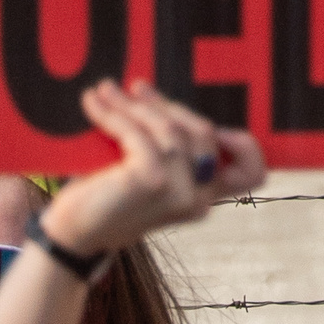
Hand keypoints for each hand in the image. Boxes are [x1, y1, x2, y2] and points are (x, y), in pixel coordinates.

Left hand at [44, 77, 266, 258]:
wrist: (72, 235)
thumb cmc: (107, 200)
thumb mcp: (148, 174)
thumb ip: (171, 153)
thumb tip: (166, 104)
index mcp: (203, 198)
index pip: (251, 175)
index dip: (245, 145)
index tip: (213, 124)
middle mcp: (198, 199)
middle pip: (202, 131)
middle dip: (166, 105)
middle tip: (133, 88)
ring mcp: (179, 191)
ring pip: (168, 127)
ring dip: (133, 104)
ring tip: (105, 91)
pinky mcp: (152, 180)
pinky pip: (138, 131)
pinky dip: (113, 112)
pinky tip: (93, 102)